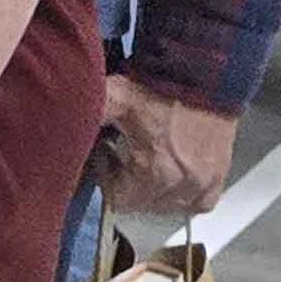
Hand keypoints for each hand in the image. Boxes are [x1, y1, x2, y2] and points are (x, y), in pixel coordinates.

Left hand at [97, 76, 243, 215]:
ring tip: (148, 160)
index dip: (106, 178)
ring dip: (155, 190)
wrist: (203, 75)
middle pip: (142, 204)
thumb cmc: (159, 88)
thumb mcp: (115, 97)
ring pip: (169, 206)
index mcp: (155, 172)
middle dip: (128, 183)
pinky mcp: (219, 177)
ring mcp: (203, 183)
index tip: (107, 155)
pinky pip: (200, 203)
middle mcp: (183, 184)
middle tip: (125, 154)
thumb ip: (87, 111)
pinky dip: (185, 194)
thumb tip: (61, 119)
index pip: (117, 200)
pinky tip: (174, 173)